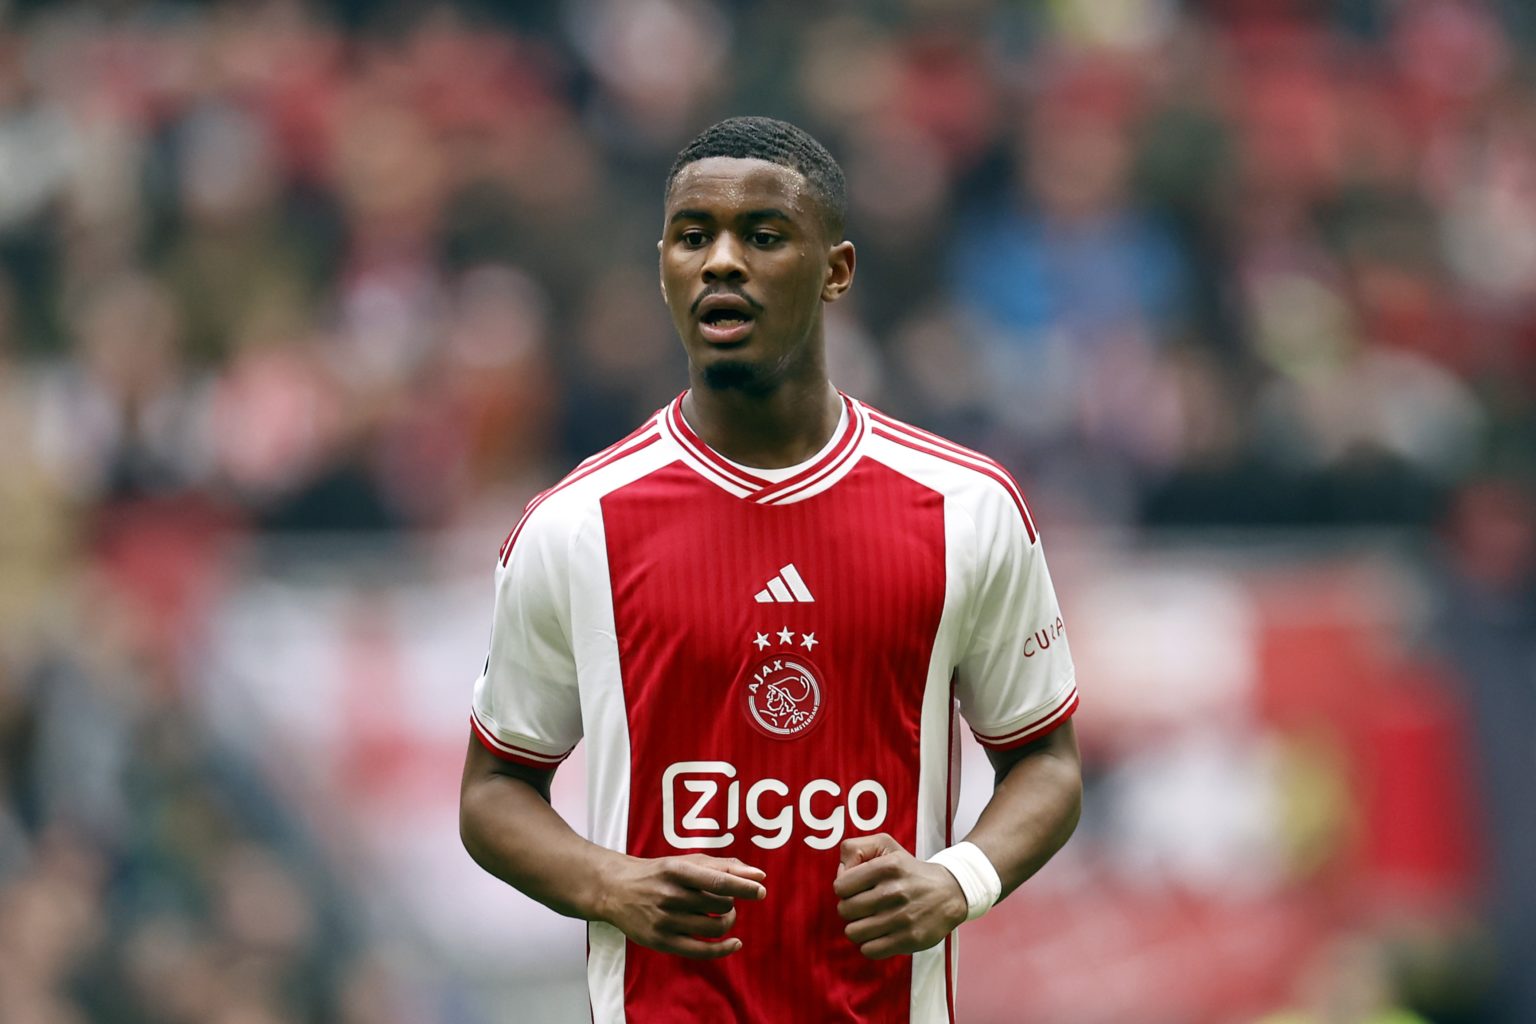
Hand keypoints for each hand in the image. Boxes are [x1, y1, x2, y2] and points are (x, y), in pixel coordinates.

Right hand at [595, 854, 765, 958]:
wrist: (616, 890)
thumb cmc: (660, 873)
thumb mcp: (687, 862)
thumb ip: (723, 867)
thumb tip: (759, 876)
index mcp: (676, 870)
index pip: (717, 881)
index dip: (742, 887)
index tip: (761, 889)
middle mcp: (669, 895)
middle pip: (719, 905)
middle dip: (730, 903)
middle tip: (723, 900)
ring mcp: (664, 921)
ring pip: (714, 927)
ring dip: (727, 921)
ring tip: (723, 915)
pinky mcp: (661, 942)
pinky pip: (701, 951)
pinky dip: (723, 949)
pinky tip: (735, 943)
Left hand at [833, 833, 967, 958]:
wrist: (949, 892)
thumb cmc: (908, 870)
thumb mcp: (885, 846)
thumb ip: (855, 849)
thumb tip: (840, 873)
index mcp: (887, 867)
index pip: (841, 886)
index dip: (845, 888)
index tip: (857, 889)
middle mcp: (895, 892)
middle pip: (845, 910)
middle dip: (850, 909)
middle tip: (864, 906)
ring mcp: (902, 918)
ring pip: (854, 932)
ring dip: (859, 928)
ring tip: (871, 920)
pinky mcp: (909, 939)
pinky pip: (870, 950)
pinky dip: (870, 944)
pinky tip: (880, 934)